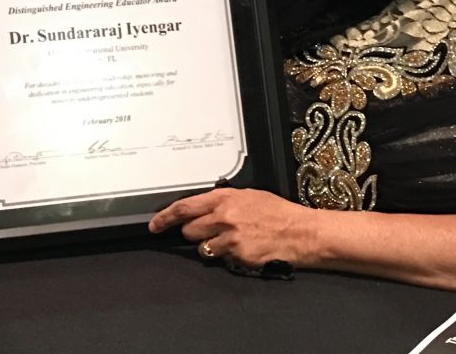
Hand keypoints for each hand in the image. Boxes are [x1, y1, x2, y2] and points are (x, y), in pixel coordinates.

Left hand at [149, 187, 305, 268]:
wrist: (300, 232)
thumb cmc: (279, 214)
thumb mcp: (249, 196)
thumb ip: (224, 201)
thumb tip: (205, 207)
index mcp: (225, 197)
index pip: (185, 206)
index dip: (166, 217)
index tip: (155, 224)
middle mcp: (223, 215)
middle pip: (189, 229)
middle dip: (195, 233)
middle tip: (210, 232)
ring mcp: (229, 237)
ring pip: (202, 247)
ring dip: (210, 247)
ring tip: (231, 241)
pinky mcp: (237, 255)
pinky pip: (220, 259)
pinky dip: (226, 257)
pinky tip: (242, 250)